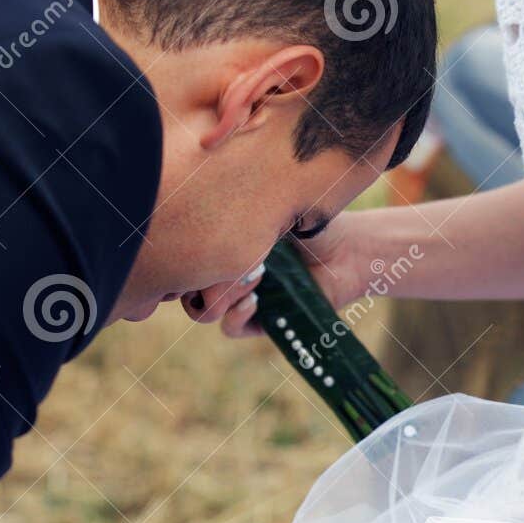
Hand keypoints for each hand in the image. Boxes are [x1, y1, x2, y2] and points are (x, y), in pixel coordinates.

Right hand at [185, 212, 381, 340]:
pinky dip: (235, 315)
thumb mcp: (263, 207)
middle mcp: (221, 271)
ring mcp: (238, 298)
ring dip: (222, 293)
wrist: (347, 249)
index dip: (176, 252)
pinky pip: (229, 328)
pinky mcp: (259, 321)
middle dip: (198, 272)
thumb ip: (229, 208)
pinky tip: (254, 298)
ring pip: (202, 309)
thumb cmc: (305, 217)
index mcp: (216, 242)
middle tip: (230, 254)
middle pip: (182, 284)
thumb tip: (192, 195)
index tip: (193, 236)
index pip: (178, 255)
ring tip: (255, 273)